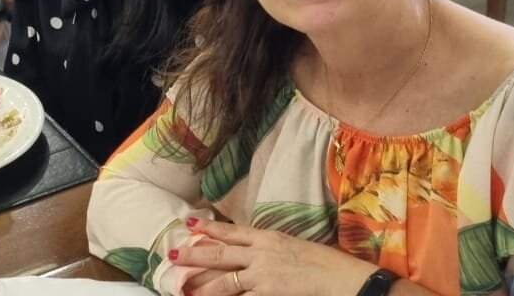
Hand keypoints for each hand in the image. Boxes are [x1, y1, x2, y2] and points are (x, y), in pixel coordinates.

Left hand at [173, 218, 378, 295]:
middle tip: (173, 255)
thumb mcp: (294, 245)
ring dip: (202, 285)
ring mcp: (262, 275)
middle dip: (194, 254)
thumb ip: (271, 246)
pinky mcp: (268, 293)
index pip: (231, 231)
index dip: (209, 229)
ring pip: (224, 280)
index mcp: (268, 237)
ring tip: (183, 287)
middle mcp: (260, 253)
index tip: (190, 225)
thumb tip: (255, 249)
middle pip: (219, 253)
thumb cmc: (324, 262)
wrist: (340, 277)